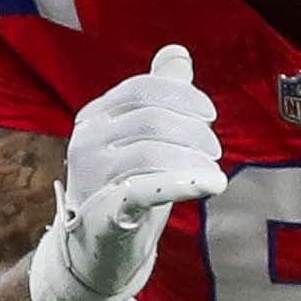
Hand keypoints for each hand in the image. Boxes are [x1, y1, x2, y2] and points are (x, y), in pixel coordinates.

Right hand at [26, 44, 222, 300]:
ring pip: (154, 153)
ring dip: (195, 160)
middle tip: (215, 149)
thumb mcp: (140, 138)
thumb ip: (158, 96)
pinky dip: (184, 183)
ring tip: (214, 173)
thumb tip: (176, 52)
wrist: (98, 248)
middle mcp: (85, 142)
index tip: (209, 114)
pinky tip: (212, 185)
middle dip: (194, 131)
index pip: (142, 89)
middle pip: (152, 119)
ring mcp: (92, 177)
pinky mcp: (106, 211)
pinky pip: (147, 189)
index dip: (183, 96)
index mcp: (93, 118)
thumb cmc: (125, 185)